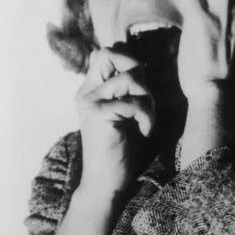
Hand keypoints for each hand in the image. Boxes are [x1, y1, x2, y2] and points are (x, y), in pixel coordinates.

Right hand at [74, 48, 156, 194]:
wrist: (106, 181)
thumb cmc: (121, 147)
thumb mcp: (126, 110)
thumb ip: (125, 86)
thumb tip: (129, 55)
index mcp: (90, 89)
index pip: (105, 53)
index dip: (128, 60)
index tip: (138, 89)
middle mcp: (86, 92)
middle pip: (113, 55)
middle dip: (139, 74)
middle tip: (144, 101)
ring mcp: (89, 102)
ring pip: (130, 78)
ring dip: (147, 99)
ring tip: (145, 119)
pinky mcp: (98, 114)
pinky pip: (133, 101)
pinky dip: (146, 116)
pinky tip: (144, 131)